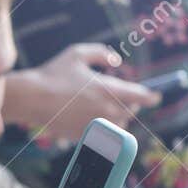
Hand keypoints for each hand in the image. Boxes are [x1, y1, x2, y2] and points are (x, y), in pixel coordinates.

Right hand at [2, 44, 161, 141]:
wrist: (31, 98)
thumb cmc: (53, 73)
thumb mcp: (77, 53)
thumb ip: (102, 53)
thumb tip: (117, 62)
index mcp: (108, 89)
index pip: (139, 96)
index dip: (151, 96)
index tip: (156, 96)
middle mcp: (106, 110)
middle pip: (130, 111)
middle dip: (130, 104)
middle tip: (126, 98)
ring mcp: (96, 125)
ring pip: (118, 125)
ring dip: (118, 117)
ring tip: (108, 108)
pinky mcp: (85, 135)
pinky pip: (102, 132)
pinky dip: (102, 125)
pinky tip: (90, 116)